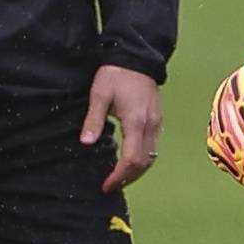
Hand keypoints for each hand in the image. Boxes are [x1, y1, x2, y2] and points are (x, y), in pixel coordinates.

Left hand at [83, 64, 162, 191]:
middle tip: (110, 185)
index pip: (132, 159)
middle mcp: (150, 125)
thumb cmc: (115, 74)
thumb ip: (93, 120)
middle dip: (128, 178)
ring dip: (136, 171)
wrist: (137, 58)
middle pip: (144, 162)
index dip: (119, 175)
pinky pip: (153, 147)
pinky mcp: (157, 120)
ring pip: (151, 156)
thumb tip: (86, 143)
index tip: (106, 185)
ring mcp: (156, 123)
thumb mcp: (99, 95)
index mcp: (136, 121)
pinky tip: (129, 160)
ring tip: (119, 177)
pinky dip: (141, 159)